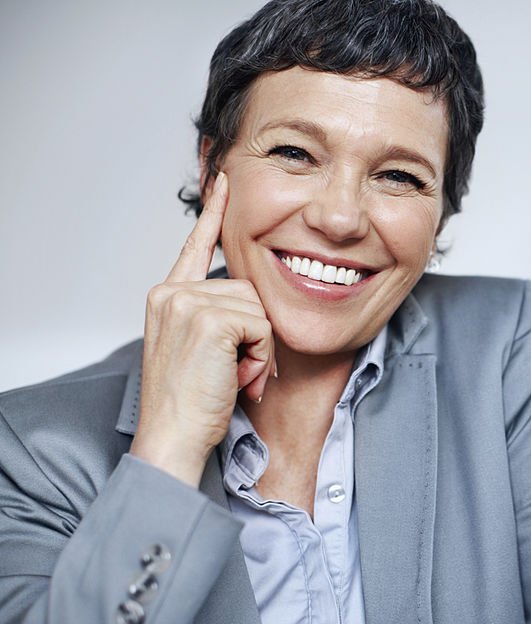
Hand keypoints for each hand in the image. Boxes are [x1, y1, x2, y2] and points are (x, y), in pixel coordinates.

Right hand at [130, 172, 275, 485]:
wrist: (174, 437)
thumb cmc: (193, 403)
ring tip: (233, 377)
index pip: (196, 245)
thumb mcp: (205, 351)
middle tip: (234, 372)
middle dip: (256, 335)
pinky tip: (236, 377)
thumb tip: (256, 304)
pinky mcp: (206, 317)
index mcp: (168, 297)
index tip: (225, 179)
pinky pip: (262, 325)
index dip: (214, 213)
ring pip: (260, 308)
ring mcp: (185, 301)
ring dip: (259, 349)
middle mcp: (172, 292)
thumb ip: (220, 318)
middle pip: (250, 289)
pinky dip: (260, 356)